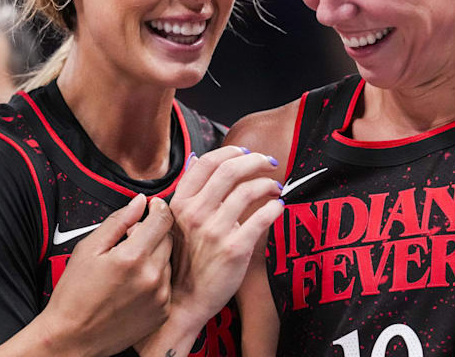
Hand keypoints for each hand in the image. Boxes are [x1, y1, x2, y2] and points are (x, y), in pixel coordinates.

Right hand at [37, 194, 173, 356]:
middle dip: (153, 234)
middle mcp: (151, 277)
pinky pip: (167, 284)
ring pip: (168, 261)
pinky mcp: (162, 312)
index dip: (158, 208)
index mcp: (132, 257)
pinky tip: (134, 286)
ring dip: (154, 257)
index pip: (163, 219)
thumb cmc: (75, 296)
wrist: (72, 338)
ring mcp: (159, 297)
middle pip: (168, 239)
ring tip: (128, 269)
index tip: (152, 207)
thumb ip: (118, 221)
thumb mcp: (88, 249)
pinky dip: (155, 280)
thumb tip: (138, 203)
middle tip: (130, 242)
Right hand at [165, 146, 284, 330]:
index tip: (247, 153)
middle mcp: (195, 213)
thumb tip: (197, 159)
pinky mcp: (234, 248)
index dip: (231, 151)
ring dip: (267, 183)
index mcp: (180, 204)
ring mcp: (214, 231)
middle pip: (230, 170)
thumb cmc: (184, 261)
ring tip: (275, 188)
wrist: (185, 302)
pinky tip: (278, 207)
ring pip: (248, 190)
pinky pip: (262, 217)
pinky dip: (274, 207)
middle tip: (269, 162)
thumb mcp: (176, 222)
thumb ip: (189, 192)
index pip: (207, 163)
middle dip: (255, 160)